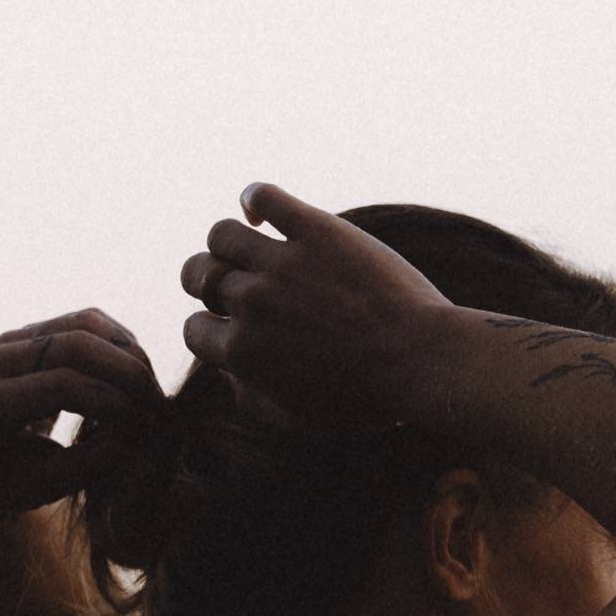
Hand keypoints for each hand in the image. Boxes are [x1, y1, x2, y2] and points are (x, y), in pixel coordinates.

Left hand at [0, 308, 166, 529]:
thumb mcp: (35, 491)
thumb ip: (86, 466)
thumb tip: (139, 441)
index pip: (61, 386)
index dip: (112, 403)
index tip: (145, 429)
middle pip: (74, 345)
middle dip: (128, 373)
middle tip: (160, 407)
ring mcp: (4, 341)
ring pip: (82, 323)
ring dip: (127, 352)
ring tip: (151, 390)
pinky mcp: (22, 334)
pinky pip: (78, 322)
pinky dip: (115, 342)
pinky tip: (135, 374)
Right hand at [176, 186, 453, 434]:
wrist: (422, 363)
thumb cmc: (366, 399)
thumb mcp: (300, 418)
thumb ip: (253, 399)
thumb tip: (228, 375)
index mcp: (243, 353)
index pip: (193, 329)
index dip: (208, 327)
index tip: (230, 325)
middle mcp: (252, 304)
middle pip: (200, 275)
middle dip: (207, 280)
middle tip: (227, 281)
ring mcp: (282, 263)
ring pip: (222, 234)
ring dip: (226, 241)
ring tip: (249, 246)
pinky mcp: (316, 230)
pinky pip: (265, 197)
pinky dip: (254, 198)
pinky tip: (260, 209)